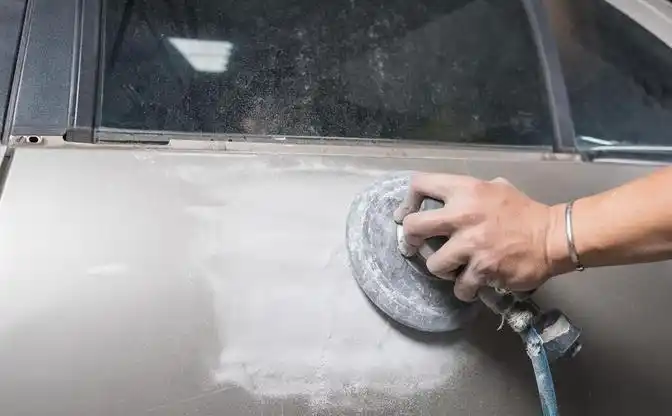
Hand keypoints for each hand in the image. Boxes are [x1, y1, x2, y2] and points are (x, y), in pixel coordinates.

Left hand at [394, 173, 567, 301]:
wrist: (552, 237)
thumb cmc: (522, 212)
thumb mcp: (495, 187)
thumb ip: (468, 192)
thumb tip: (445, 197)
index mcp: (465, 190)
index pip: (420, 184)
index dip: (407, 201)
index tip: (405, 216)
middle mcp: (463, 215)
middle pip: (414, 227)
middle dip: (410, 240)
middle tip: (414, 247)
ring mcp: (471, 245)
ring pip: (433, 264)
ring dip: (442, 270)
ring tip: (454, 268)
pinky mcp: (482, 270)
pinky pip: (459, 287)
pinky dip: (464, 289)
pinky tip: (472, 283)